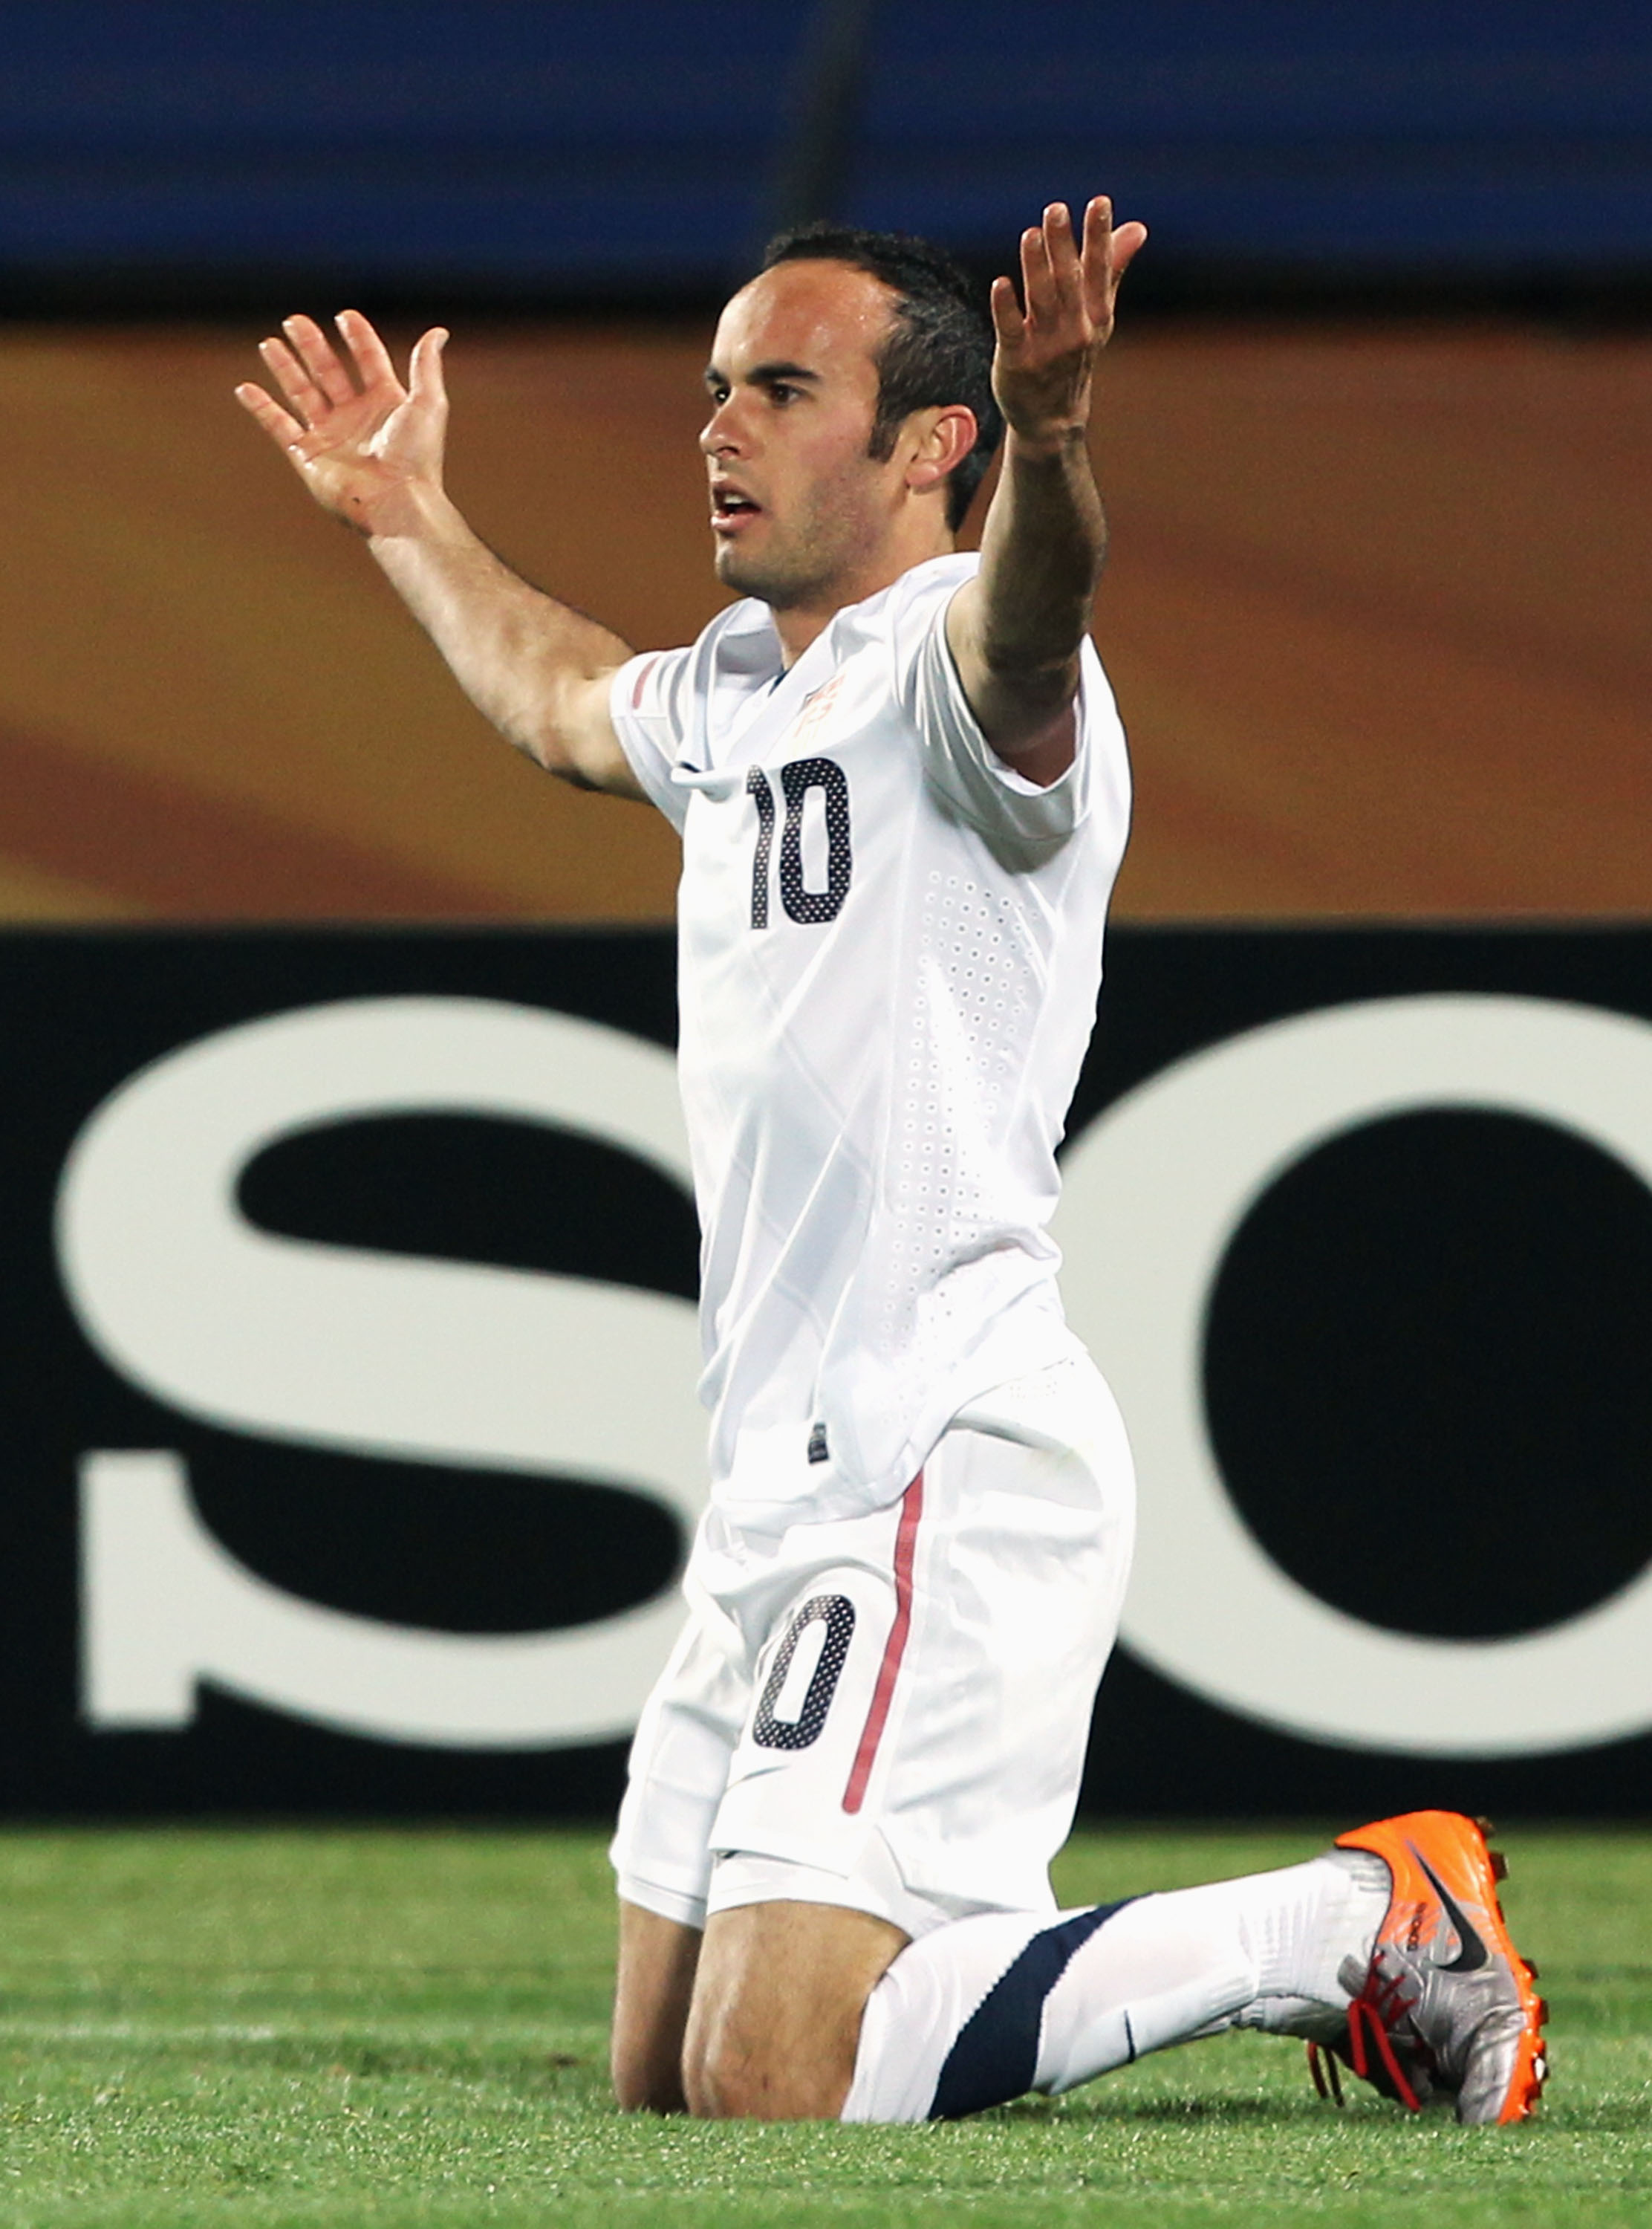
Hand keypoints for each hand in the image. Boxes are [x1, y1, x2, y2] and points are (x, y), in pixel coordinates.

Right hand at [234, 311, 449, 534]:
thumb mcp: (427, 403)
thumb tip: (438, 332)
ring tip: (270, 344)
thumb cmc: (415, 457)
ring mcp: (331, 436)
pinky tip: (245, 388)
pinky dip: (261, 409)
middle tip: (295, 321)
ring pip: (302, 393)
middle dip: (312, 346)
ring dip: (285, 368)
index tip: (345, 316)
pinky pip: (279, 427)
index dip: (359, 339)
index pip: (369, 362)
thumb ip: (426, 366)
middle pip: (329, 373)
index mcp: (386, 404)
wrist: (396, 502)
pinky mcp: (309, 456)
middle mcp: (356, 418)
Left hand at [989, 198, 1146, 448]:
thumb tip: (1138, 228)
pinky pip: (1011, 330)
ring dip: (1036, 267)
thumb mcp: (1098, 316)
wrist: (1052, 418)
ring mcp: (1046, 347)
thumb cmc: (1074, 356)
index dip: (1099, 236)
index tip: (1100, 203)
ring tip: (1030, 235)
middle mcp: (1075, 329)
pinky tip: (1000, 283)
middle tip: (1056, 209)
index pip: (1100, 269)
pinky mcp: (1017, 362)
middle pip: (1069, 281)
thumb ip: (1112, 269)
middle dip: (1063, 245)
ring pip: (1041, 300)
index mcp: (1096, 315)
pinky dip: (1006, 307)